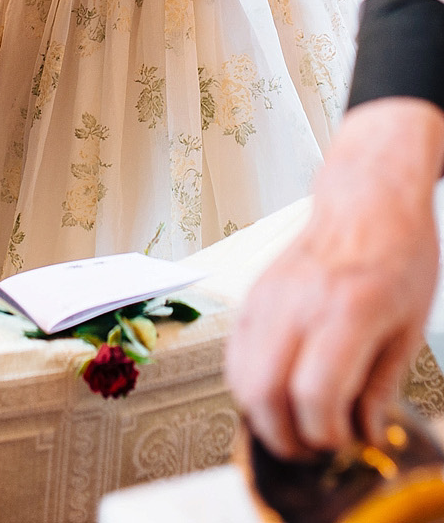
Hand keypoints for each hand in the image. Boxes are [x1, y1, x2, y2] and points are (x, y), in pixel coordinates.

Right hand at [227, 99, 443, 458]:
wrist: (367, 198)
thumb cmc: (398, 251)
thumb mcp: (410, 327)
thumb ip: (382, 387)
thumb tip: (364, 434)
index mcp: (347, 309)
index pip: (315, 396)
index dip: (328, 435)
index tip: (346, 441)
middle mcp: (299, 302)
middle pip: (265, 394)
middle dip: (288, 438)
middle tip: (316, 447)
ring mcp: (269, 295)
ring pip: (240, 377)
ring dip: (264, 415)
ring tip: (297, 422)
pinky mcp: (255, 294)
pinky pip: (234, 353)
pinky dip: (248, 384)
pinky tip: (278, 390)